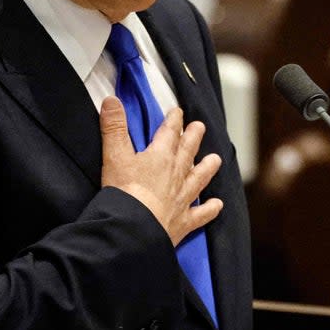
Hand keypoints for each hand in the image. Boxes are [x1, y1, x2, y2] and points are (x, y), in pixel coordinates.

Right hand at [99, 96, 222, 245]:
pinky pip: (201, 214)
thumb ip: (113, 127)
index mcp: (160, 157)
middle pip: (187, 152)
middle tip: (200, 127)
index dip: (173, 121)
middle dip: (193, 138)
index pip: (169, 133)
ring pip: (199, 178)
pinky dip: (210, 210)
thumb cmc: (124, 192)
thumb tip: (111, 100)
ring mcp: (182, 198)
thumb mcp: (114, 155)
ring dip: (207, 168)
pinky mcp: (183, 221)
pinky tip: (217, 205)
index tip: (177, 112)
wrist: (134, 229)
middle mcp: (176, 175)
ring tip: (216, 159)